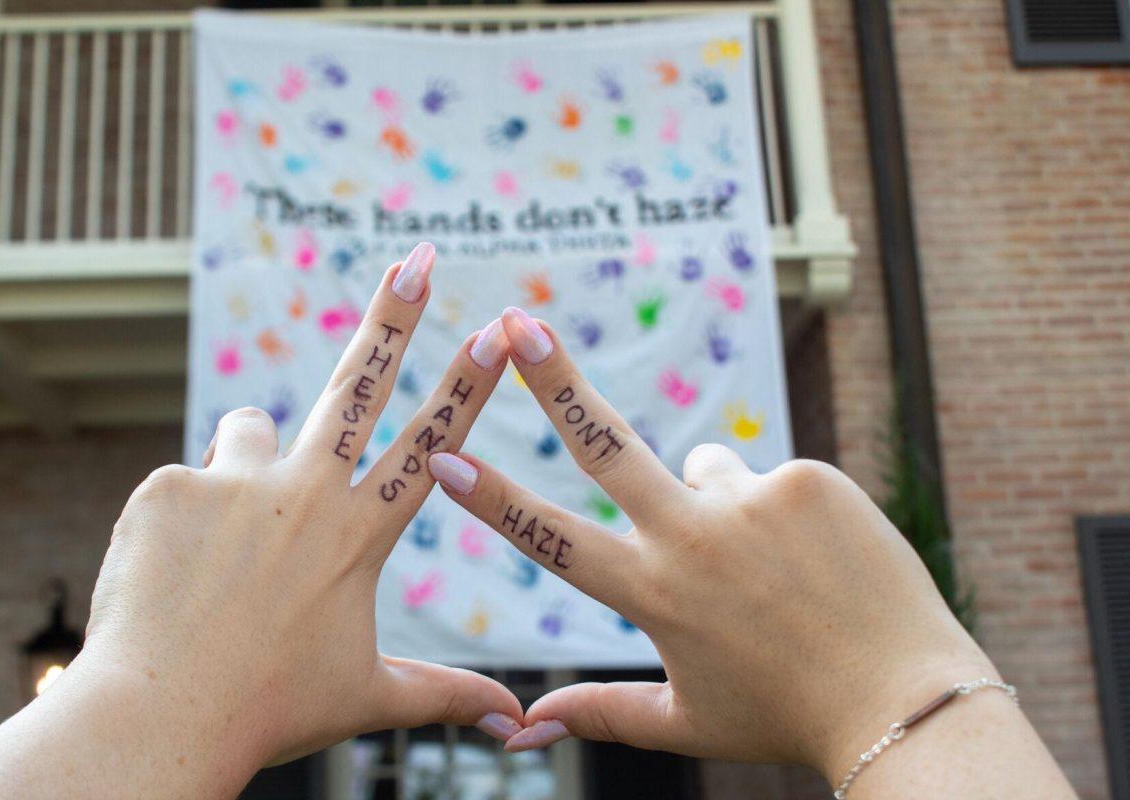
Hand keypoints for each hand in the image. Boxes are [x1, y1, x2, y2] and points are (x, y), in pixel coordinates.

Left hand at [0, 244, 523, 799]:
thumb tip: (516, 724)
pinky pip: (184, 482)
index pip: (432, 445)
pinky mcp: (168, 486)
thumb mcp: (368, 695)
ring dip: (249, 463)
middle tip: (420, 258)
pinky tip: (172, 575)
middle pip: (358, 383)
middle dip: (396, 314)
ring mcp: (233, 482)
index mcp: (357, 534)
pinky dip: (182, 520)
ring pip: (249, 431)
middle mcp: (303, 493)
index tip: (498, 329)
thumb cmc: (269, 708)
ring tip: (226, 542)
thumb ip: (445, 695)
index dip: (469, 383)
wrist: (159, 718)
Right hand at [426, 307, 994, 775]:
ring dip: (716, 501)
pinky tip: (815, 556)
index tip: (442, 455)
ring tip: (770, 567)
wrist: (905, 700)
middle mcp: (694, 536)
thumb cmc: (786, 714)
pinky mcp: (808, 477)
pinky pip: (771, 476)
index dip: (491, 497)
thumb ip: (598, 712)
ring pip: (707, 469)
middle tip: (516, 321)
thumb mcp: (685, 719)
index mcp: (655, 593)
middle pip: (605, 442)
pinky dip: (780, 509)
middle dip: (552, 377)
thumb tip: (514, 733)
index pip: (553, 538)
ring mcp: (755, 500)